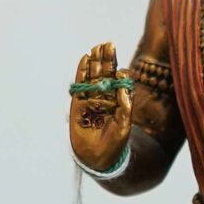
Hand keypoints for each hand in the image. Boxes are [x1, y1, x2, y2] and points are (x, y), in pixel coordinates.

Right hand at [70, 42, 132, 171]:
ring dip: (96, 62)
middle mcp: (106, 97)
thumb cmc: (114, 144)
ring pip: (94, 76)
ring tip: (97, 47)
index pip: (120, 81)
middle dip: (108, 60)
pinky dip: (82, 71)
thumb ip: (124, 106)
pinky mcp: (78, 102)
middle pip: (107, 74)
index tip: (120, 68)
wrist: (96, 158)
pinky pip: (80, 84)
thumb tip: (123, 86)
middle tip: (109, 44)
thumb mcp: (124, 126)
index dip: (120, 73)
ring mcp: (92, 98)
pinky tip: (85, 58)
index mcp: (119, 101)